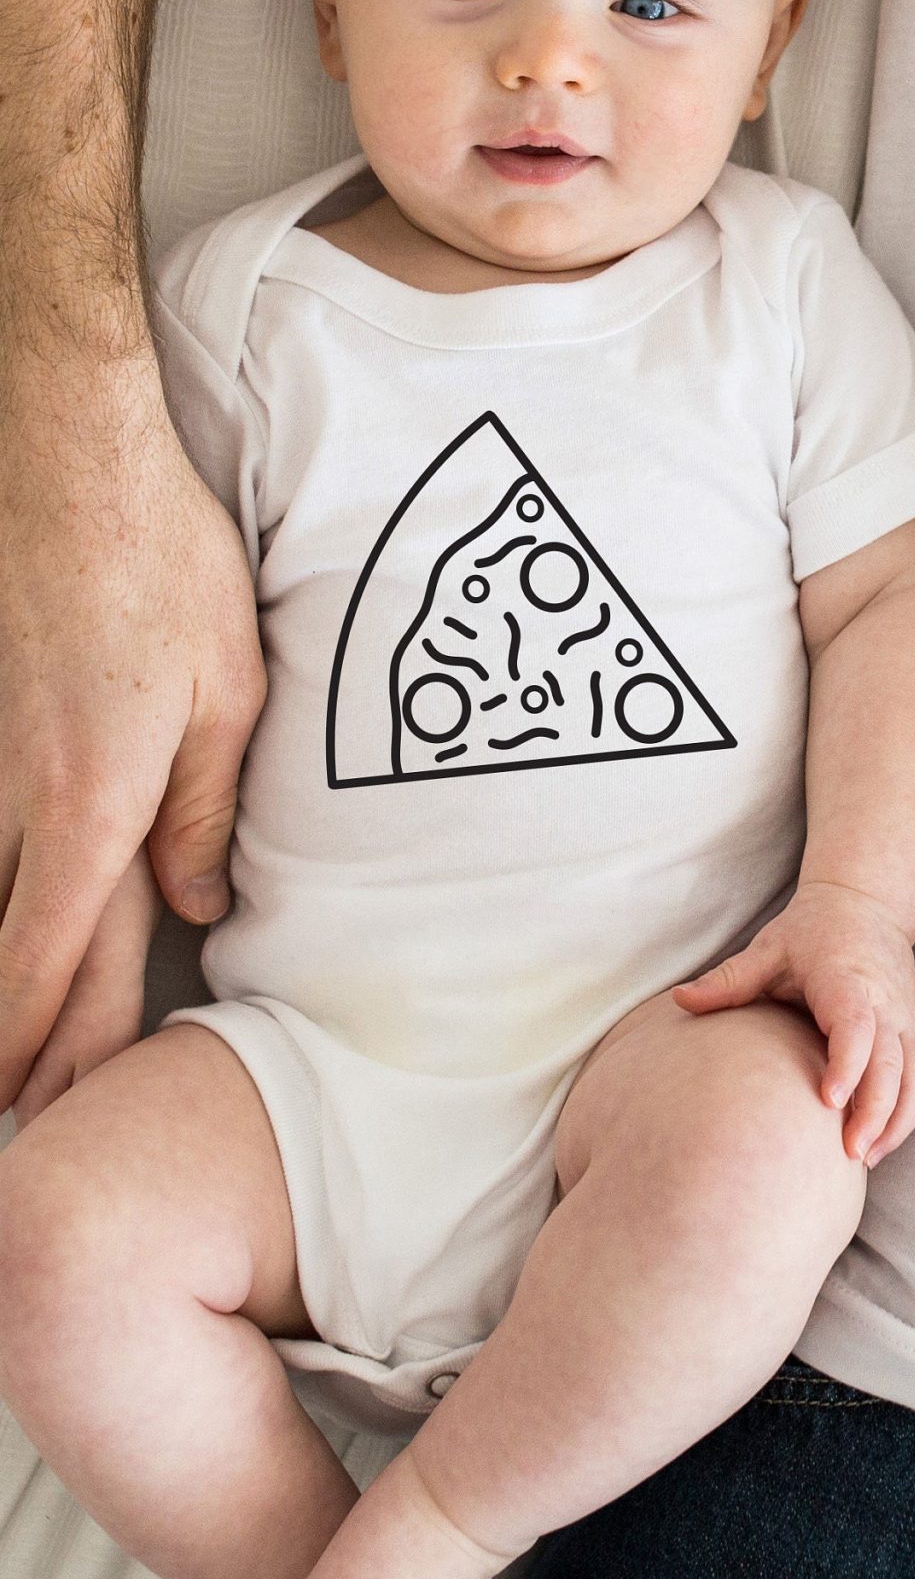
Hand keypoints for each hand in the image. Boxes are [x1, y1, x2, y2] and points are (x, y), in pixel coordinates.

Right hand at [0, 387, 263, 1110]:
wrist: (65, 463)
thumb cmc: (162, 563)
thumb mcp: (229, 687)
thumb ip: (204, 808)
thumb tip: (194, 906)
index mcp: (96, 800)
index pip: (63, 960)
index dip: (57, 1044)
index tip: (54, 1105)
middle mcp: (16, 800)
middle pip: (4, 957)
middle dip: (12, 1048)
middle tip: (23, 1115)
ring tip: (3, 1058)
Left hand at [673, 882, 914, 1163]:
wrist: (868, 905)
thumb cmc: (813, 931)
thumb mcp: (770, 948)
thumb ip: (729, 979)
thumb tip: (679, 1000)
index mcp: (848, 981)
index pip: (856, 1026)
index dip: (847, 1063)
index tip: (827, 1102)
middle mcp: (885, 1003)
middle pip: (891, 1061)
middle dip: (875, 1109)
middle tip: (848, 1154)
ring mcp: (904, 1019)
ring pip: (912, 1076)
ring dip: (894, 1119)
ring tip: (865, 1160)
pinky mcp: (911, 1032)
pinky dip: (905, 1114)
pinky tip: (878, 1147)